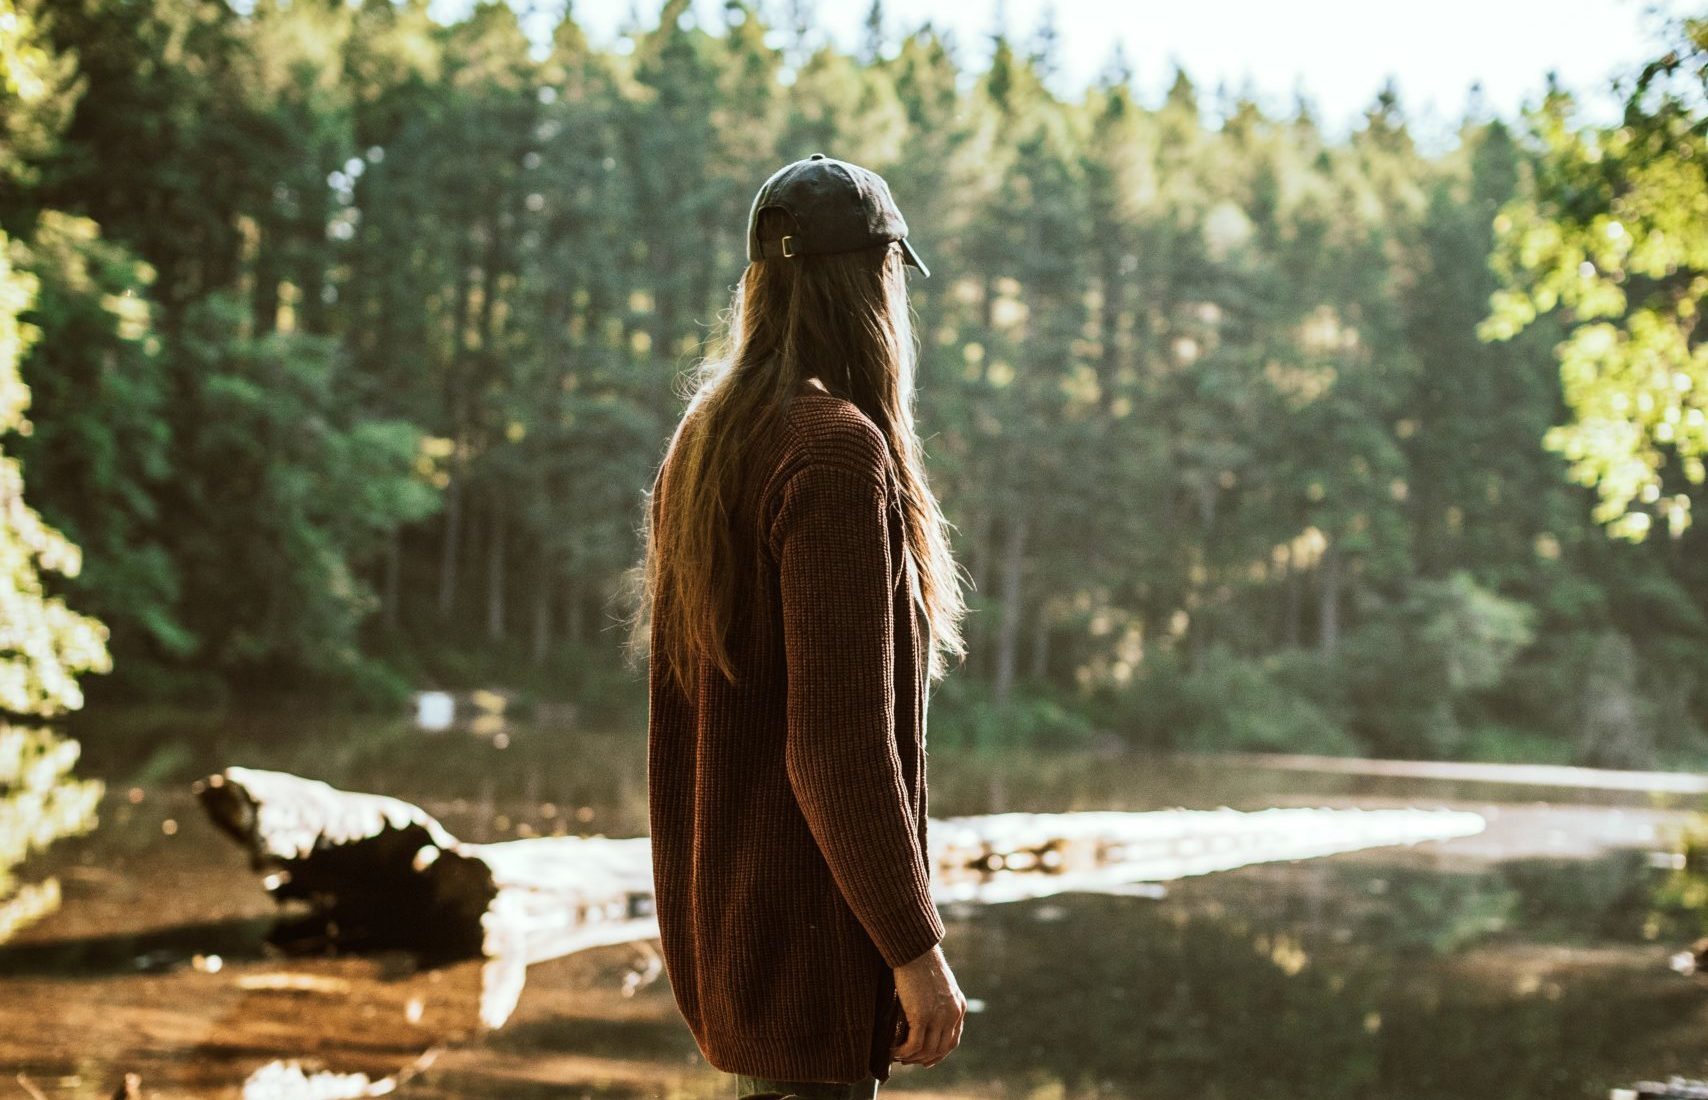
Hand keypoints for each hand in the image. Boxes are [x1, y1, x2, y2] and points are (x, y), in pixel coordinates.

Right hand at [889, 943, 965, 1068]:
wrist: (915, 949)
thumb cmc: (921, 961)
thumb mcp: (939, 984)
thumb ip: (938, 1001)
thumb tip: (924, 1018)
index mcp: (958, 1006)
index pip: (952, 1041)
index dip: (938, 1054)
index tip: (925, 1060)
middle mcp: (952, 1014)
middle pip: (940, 1049)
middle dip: (923, 1059)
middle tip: (907, 1060)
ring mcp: (938, 1016)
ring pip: (927, 1050)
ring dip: (911, 1057)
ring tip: (898, 1056)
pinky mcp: (921, 1016)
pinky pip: (914, 1045)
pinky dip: (903, 1052)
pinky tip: (893, 1051)